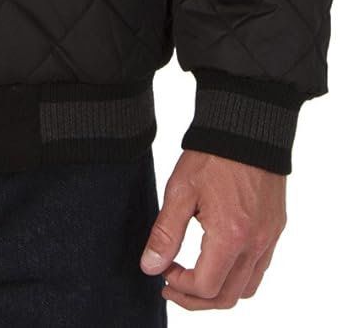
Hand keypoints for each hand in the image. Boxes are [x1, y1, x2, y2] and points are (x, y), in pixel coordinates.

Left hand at [139, 148, 285, 309]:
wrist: (247, 126)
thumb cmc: (213, 154)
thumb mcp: (180, 190)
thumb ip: (165, 233)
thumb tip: (150, 266)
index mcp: (230, 236)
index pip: (205, 287)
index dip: (180, 286)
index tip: (164, 271)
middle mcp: (256, 244)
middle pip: (228, 297)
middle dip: (197, 299)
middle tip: (172, 284)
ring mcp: (269, 238)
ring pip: (247, 288)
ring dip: (219, 291)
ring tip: (195, 277)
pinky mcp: (275, 228)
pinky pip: (260, 268)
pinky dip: (238, 275)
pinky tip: (218, 259)